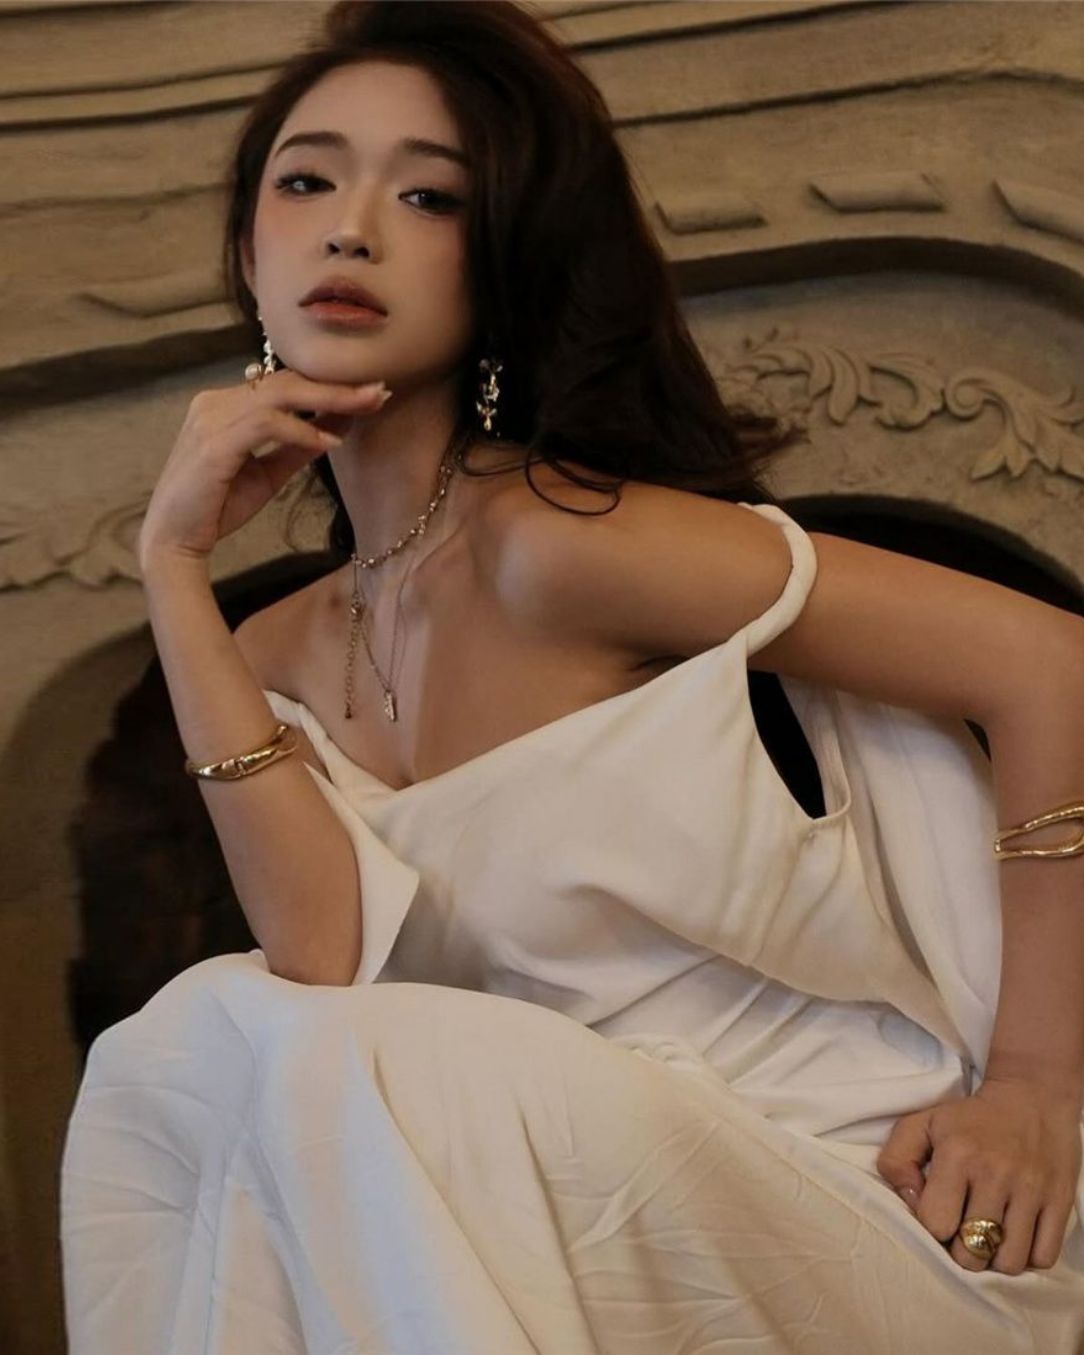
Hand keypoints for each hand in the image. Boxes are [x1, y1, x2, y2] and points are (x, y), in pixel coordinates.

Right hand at [137, 368, 391, 567]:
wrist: (175, 541)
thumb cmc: (217, 507)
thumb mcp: (267, 474)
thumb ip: (297, 448)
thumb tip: (337, 428)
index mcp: (225, 405)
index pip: (283, 385)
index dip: (327, 387)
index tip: (369, 395)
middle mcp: (215, 402)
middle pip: (286, 382)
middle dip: (336, 387)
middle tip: (379, 392)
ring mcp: (211, 419)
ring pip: (280, 394)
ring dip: (328, 400)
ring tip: (366, 407)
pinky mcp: (213, 443)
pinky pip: (266, 424)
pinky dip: (302, 431)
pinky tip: (329, 443)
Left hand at [876, 1076, 1080, 1273]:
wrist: (1032, 1098)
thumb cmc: (970, 1118)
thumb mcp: (923, 1123)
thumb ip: (897, 1159)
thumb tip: (908, 1200)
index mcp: (957, 1155)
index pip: (935, 1224)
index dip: (932, 1228)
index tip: (938, 1215)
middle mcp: (995, 1176)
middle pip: (971, 1253)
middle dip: (961, 1250)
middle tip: (963, 1232)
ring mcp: (1031, 1192)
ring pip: (1008, 1263)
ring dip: (995, 1258)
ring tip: (990, 1237)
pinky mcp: (1059, 1202)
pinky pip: (1043, 1257)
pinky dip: (1027, 1257)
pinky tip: (1016, 1237)